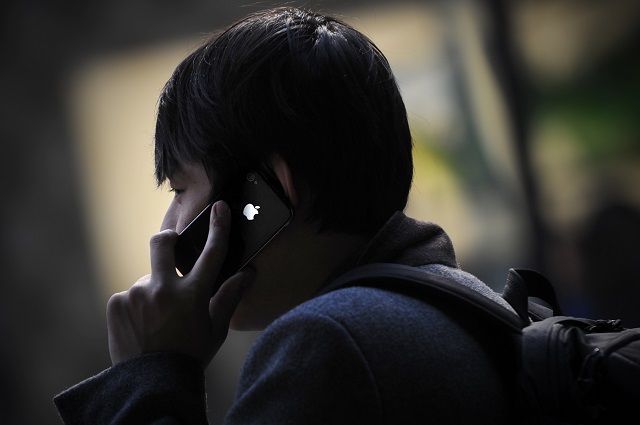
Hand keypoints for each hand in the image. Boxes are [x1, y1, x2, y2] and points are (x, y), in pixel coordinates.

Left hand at [106, 200, 252, 367]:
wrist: (152, 384)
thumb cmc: (190, 356)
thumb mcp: (216, 329)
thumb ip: (229, 297)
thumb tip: (248, 273)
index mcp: (192, 295)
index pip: (211, 254)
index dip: (218, 228)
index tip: (220, 208)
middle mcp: (163, 289)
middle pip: (162, 243)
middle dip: (168, 239)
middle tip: (171, 246)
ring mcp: (136, 294)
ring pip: (148, 279)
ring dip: (154, 292)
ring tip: (157, 321)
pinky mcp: (116, 303)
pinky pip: (130, 295)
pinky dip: (137, 305)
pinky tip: (142, 326)